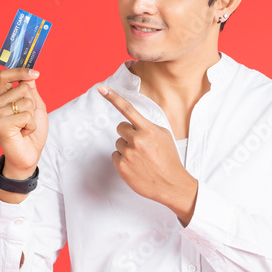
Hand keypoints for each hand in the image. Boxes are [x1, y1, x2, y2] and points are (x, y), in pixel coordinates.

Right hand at [0, 68, 47, 178]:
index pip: (4, 75)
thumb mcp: (35, 107)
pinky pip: (26, 116)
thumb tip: (30, 74)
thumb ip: (31, 91)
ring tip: (24, 127)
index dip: (20, 71)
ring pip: (26, 101)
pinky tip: (23, 133)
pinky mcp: (1, 125)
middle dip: (33, 103)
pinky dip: (31, 126)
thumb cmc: (31, 132)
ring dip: (32, 116)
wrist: (28, 156)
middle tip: (27, 118)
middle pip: (22, 88)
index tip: (35, 73)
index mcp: (1, 98)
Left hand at [98, 84, 197, 225]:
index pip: (128, 109)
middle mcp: (137, 140)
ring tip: (141, 158)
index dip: (112, 97)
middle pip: (120, 128)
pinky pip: (115, 155)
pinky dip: (123, 159)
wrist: (171, 184)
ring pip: (118, 143)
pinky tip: (135, 165)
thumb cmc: (168, 158)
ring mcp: (128, 154)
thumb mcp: (164, 135)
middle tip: (140, 145)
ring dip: (127, 148)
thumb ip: (148, 126)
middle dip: (128, 134)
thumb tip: (133, 122)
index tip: (100, 88)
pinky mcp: (122, 166)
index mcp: (148, 129)